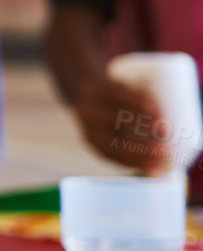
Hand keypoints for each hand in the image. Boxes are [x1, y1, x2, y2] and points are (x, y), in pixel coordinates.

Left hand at [43, 6, 168, 171]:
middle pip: (114, 138)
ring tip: (162, 127)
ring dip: (142, 122)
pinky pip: (116, 94)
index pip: (113, 154)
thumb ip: (132, 145)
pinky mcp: (99, 85)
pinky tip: (151, 106)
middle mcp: (88, 123)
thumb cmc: (109, 114)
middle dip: (142, 147)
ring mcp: (91, 103)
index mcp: (93, 139)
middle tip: (165, 150)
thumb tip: (163, 164)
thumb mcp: (114, 132)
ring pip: (117, 115)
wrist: (85, 84)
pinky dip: (136, 101)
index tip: (158, 166)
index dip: (135, 161)